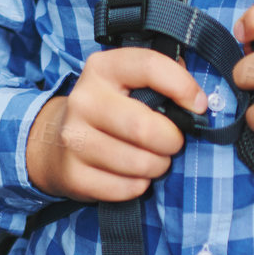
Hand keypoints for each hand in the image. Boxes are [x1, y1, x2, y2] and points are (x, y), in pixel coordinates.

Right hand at [25, 48, 206, 202]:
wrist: (53, 140)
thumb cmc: (109, 109)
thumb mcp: (127, 81)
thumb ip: (162, 77)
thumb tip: (199, 98)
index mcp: (102, 68)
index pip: (149, 66)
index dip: (182, 86)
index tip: (199, 106)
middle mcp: (83, 100)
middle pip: (144, 127)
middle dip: (171, 141)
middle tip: (173, 143)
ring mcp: (74, 138)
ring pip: (139, 162)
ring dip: (158, 166)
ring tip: (153, 159)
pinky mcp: (73, 173)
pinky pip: (126, 188)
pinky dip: (139, 185)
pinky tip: (133, 174)